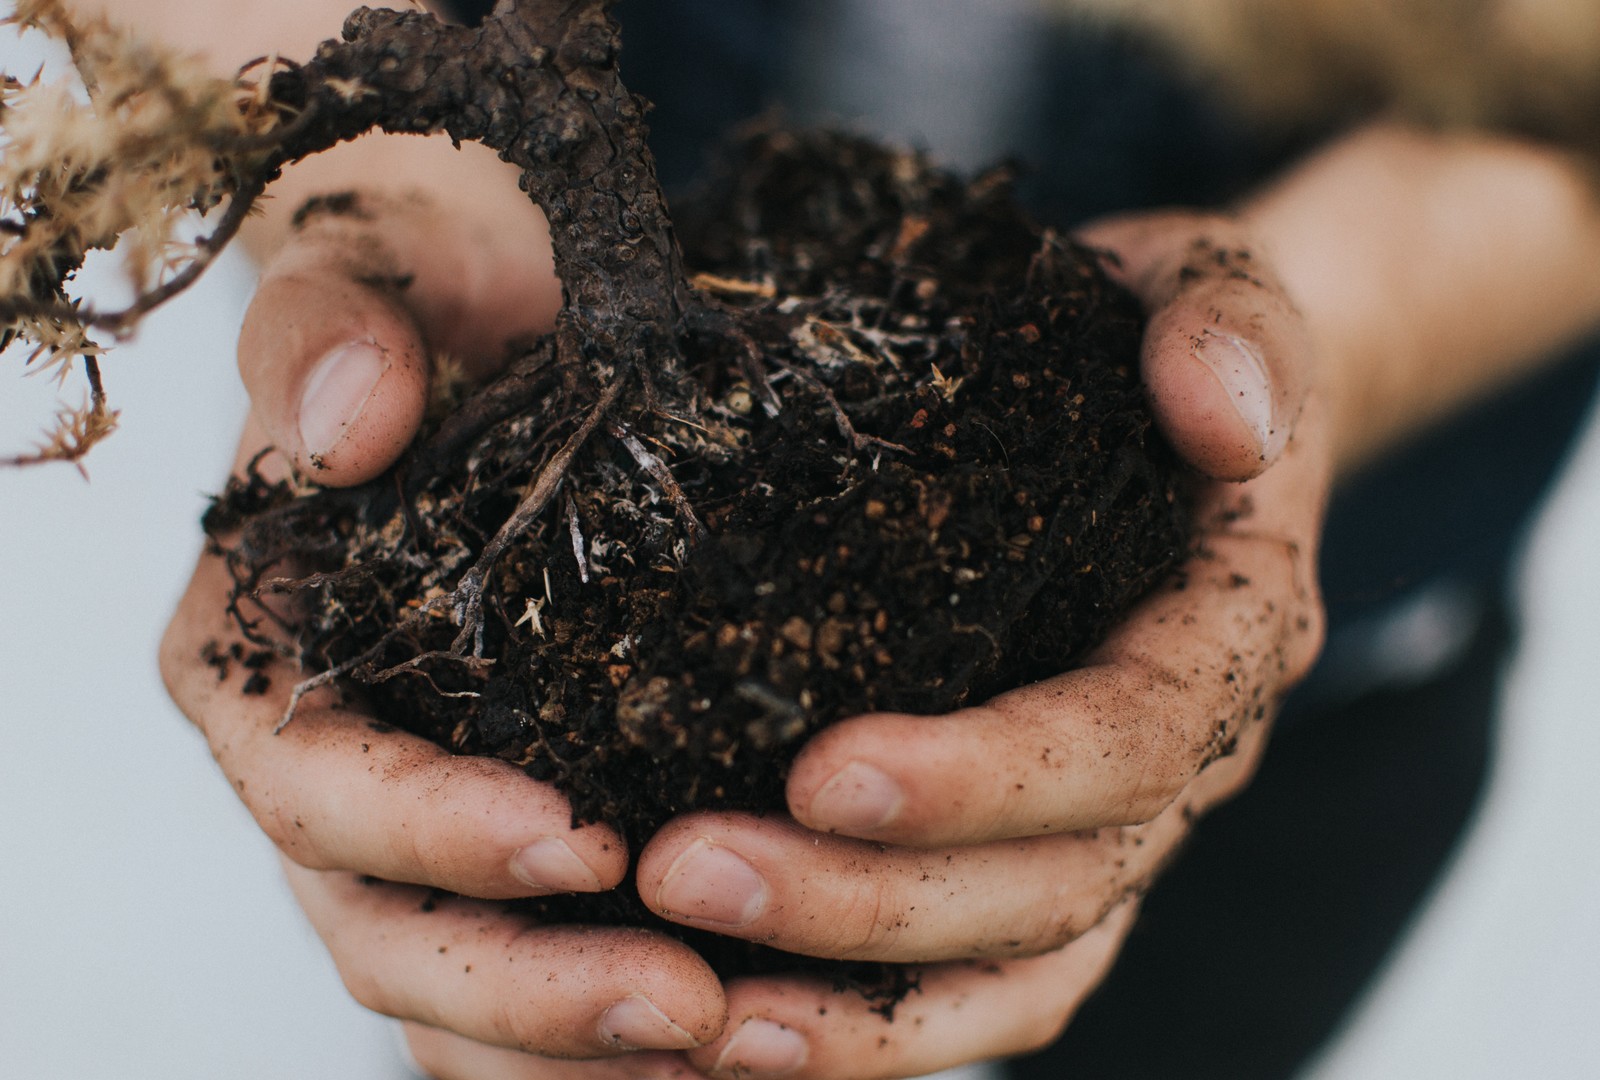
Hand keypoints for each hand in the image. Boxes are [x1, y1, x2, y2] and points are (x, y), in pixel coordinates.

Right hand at [160, 186, 727, 1067]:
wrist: (488, 319)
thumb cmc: (419, 304)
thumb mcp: (367, 280)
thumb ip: (330, 337)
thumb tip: (350, 427)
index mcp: (262, 665)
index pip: (317, 788)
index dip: (429, 831)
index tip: (577, 836)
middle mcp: (330, 773)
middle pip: (391, 934)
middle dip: (529, 988)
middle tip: (683, 1002)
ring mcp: (422, 824)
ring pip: (466, 993)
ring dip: (582, 1046)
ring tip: (729, 1044)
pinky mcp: (520, 833)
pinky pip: (549, 966)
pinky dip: (617, 1033)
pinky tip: (743, 1034)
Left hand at [621, 211, 1330, 1078]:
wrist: (1166, 403)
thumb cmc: (1156, 340)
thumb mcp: (1206, 288)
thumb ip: (1227, 330)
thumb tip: (1217, 415)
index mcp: (1225, 634)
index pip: (1126, 738)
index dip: (986, 776)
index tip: (821, 769)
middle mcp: (1183, 761)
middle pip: (1053, 885)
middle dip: (870, 901)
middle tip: (685, 872)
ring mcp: (1114, 824)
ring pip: (1015, 971)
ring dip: (860, 1011)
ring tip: (696, 1017)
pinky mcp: (1041, 852)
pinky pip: (978, 982)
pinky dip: (872, 1029)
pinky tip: (741, 1031)